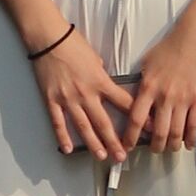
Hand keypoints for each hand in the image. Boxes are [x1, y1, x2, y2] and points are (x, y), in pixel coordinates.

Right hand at [30, 23, 134, 162]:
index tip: (146, 129)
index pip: (124, 103)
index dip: (137, 117)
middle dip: (114, 141)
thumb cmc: (73, 45)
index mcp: (100, 82)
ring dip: (93, 143)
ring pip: (83, 126)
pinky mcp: (52, 100)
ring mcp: (68, 99)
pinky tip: (68, 148)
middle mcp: (86, 93)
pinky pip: (58, 122)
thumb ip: (102, 77)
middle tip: (122, 156)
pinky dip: (62, 136)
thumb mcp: (96, 59)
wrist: (49, 39)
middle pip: (103, 122)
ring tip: (101, 156)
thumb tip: (108, 88)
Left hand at [123, 2, 195, 151]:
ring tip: (170, 148)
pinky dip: (191, 138)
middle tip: (154, 150)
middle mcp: (165, 96)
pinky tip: (189, 145)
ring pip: (176, 132)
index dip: (130, 137)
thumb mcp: (147, 64)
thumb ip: (142, 84)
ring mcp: (183, 99)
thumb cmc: (169, 47)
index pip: (135, 119)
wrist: (194, 37)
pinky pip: (194, 125)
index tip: (127, 147)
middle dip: (155, 146)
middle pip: (157, 131)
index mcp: (148, 87)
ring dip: (172, 145)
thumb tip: (136, 100)